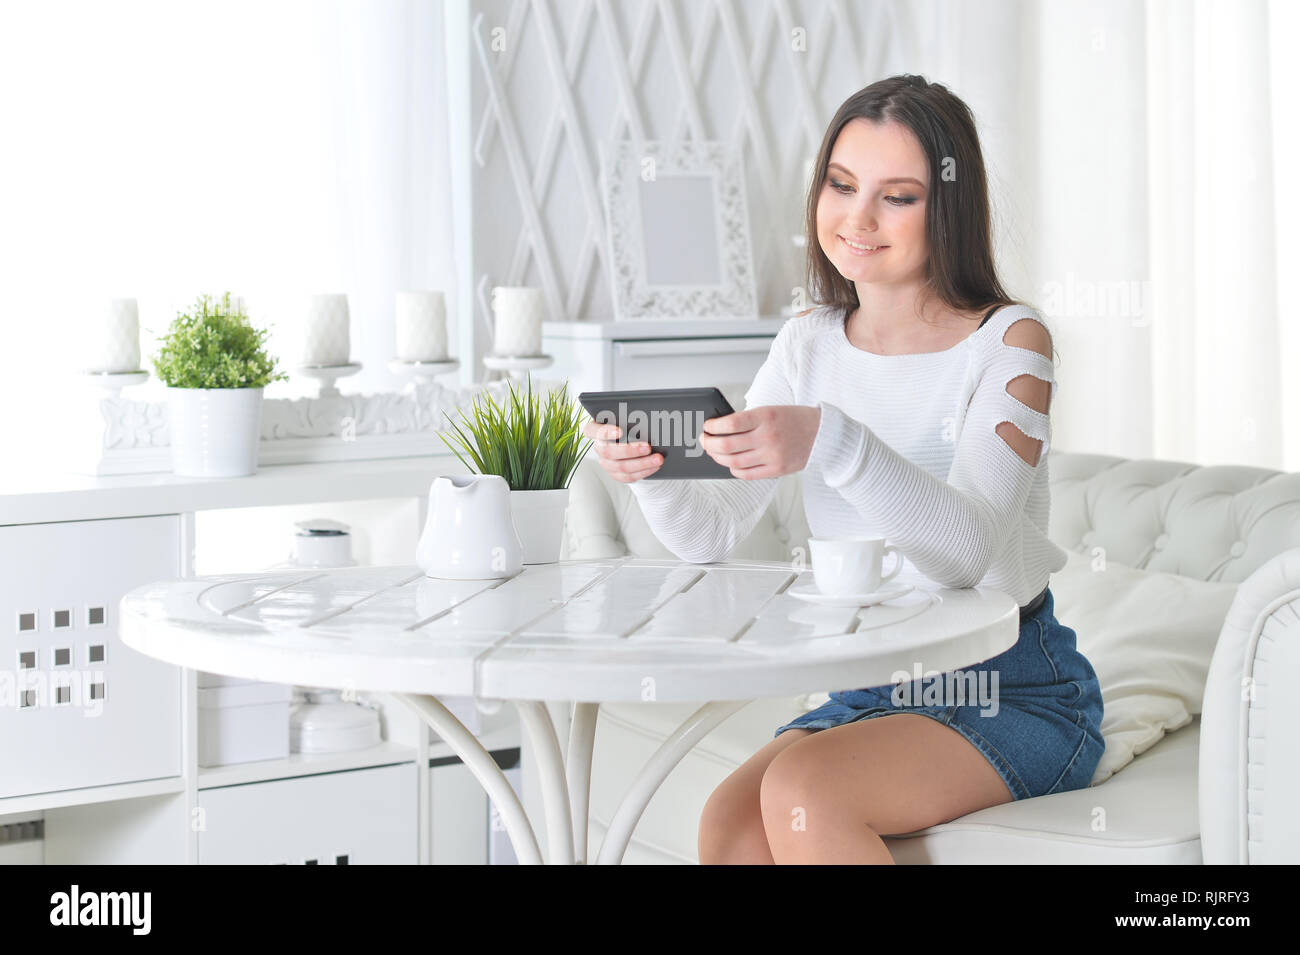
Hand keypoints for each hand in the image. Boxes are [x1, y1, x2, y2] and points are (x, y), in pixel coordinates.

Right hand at [581, 419, 663, 483]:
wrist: (631, 437)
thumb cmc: (626, 423)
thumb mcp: (625, 416)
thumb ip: (629, 415)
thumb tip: (646, 416)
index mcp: (595, 429)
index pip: (591, 430)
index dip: (604, 432)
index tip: (620, 431)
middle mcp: (598, 447)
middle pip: (608, 452)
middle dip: (630, 450)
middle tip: (648, 447)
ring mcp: (606, 462)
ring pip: (620, 466)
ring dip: (642, 463)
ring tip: (658, 458)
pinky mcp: (616, 474)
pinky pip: (628, 476)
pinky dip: (644, 471)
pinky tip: (655, 466)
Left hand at [699, 405, 821, 479]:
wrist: (822, 433)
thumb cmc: (793, 419)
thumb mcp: (770, 410)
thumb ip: (748, 420)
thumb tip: (719, 430)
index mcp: (766, 416)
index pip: (730, 423)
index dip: (713, 427)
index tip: (707, 427)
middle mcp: (768, 436)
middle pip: (727, 445)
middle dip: (709, 443)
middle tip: (704, 440)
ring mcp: (773, 455)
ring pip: (733, 462)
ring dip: (718, 457)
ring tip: (714, 452)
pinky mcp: (777, 470)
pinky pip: (747, 474)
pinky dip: (734, 469)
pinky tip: (730, 464)